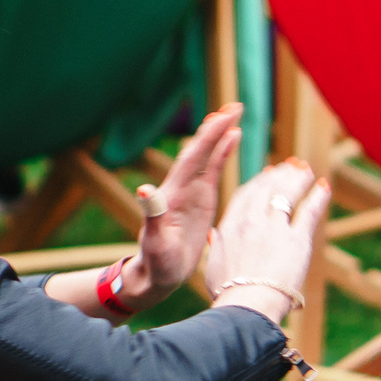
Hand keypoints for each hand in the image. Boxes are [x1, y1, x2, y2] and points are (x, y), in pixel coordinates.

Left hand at [122, 106, 240, 308]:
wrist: (157, 274)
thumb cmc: (156, 262)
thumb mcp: (155, 241)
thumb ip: (151, 216)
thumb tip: (144, 190)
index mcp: (174, 193)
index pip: (192, 158)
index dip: (207, 137)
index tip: (222, 117)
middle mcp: (183, 186)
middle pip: (201, 150)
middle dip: (217, 127)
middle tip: (236, 105)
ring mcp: (192, 192)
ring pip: (208, 156)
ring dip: (221, 135)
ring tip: (236, 113)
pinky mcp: (202, 200)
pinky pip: (214, 170)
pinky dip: (223, 152)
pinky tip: (233, 138)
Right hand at [203, 159, 327, 325]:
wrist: (246, 306)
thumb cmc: (229, 294)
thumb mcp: (215, 268)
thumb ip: (217, 247)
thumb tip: (214, 235)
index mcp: (230, 228)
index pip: (245, 196)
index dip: (258, 182)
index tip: (267, 173)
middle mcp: (251, 222)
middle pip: (267, 188)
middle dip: (279, 174)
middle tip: (289, 166)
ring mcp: (274, 228)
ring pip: (287, 193)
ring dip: (298, 179)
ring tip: (306, 170)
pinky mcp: (297, 239)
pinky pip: (309, 210)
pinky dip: (318, 196)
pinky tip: (323, 187)